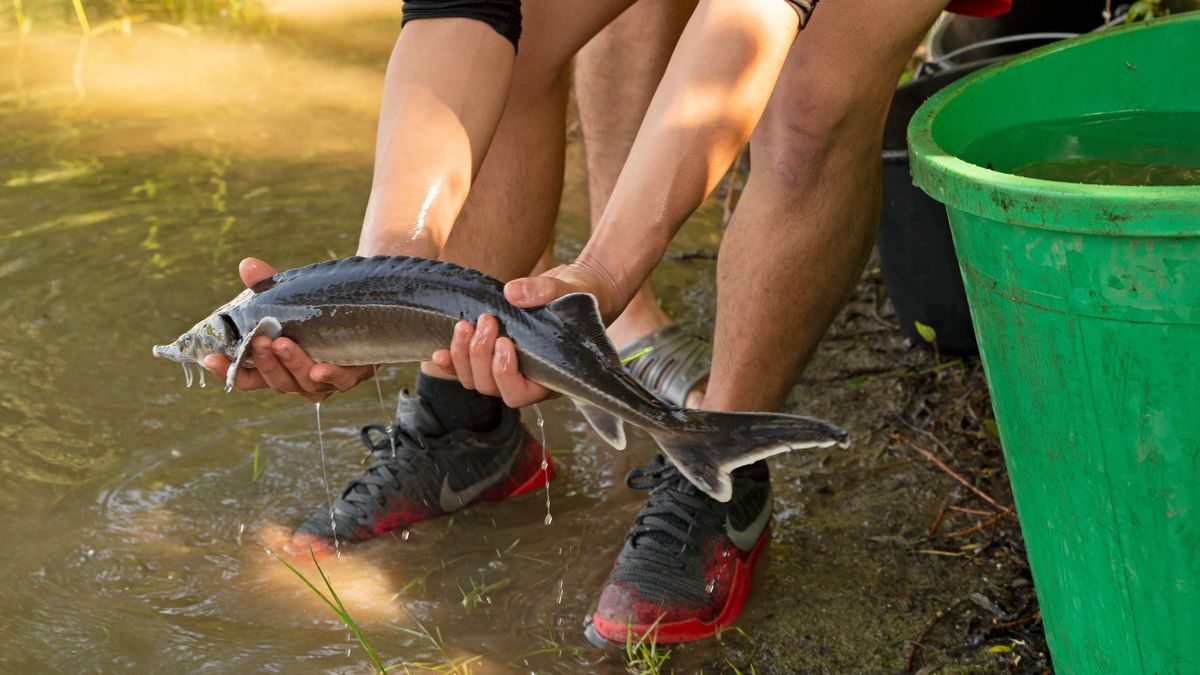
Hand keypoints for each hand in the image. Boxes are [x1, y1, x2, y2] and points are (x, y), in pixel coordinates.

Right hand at [202, 257, 374, 402]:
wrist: (367, 303)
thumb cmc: (319, 307)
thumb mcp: (292, 295)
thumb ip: (269, 285)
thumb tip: (248, 266)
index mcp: (279, 365)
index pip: (247, 377)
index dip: (228, 372)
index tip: (211, 358)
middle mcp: (301, 378)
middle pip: (278, 382)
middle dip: (267, 364)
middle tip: (261, 342)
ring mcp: (328, 380)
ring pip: (307, 385)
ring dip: (294, 366)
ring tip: (285, 345)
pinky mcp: (357, 373)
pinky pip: (343, 380)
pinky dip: (331, 375)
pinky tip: (321, 368)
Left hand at [429, 261, 623, 407]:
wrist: (574, 290)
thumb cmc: (580, 295)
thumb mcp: (570, 289)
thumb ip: (545, 291)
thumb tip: (513, 293)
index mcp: (550, 377)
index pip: (520, 394)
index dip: (505, 373)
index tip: (505, 341)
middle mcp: (526, 380)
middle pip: (491, 388)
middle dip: (480, 356)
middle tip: (485, 320)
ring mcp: (506, 371)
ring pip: (474, 381)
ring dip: (462, 356)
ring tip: (464, 325)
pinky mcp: (490, 358)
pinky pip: (463, 371)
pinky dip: (449, 364)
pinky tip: (437, 353)